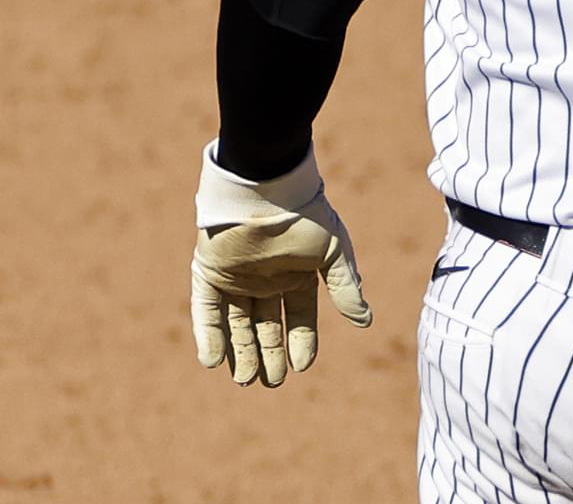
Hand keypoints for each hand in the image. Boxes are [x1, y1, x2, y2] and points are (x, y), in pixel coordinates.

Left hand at [191, 145, 372, 386]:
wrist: (265, 189)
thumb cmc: (304, 217)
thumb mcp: (333, 253)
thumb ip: (346, 288)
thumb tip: (365, 322)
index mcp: (296, 275)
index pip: (298, 318)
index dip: (300, 343)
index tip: (301, 368)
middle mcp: (266, 281)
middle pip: (266, 327)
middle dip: (269, 356)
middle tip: (270, 384)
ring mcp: (235, 279)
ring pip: (236, 326)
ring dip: (240, 353)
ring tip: (245, 380)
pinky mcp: (208, 275)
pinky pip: (206, 312)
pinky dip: (209, 336)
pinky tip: (213, 361)